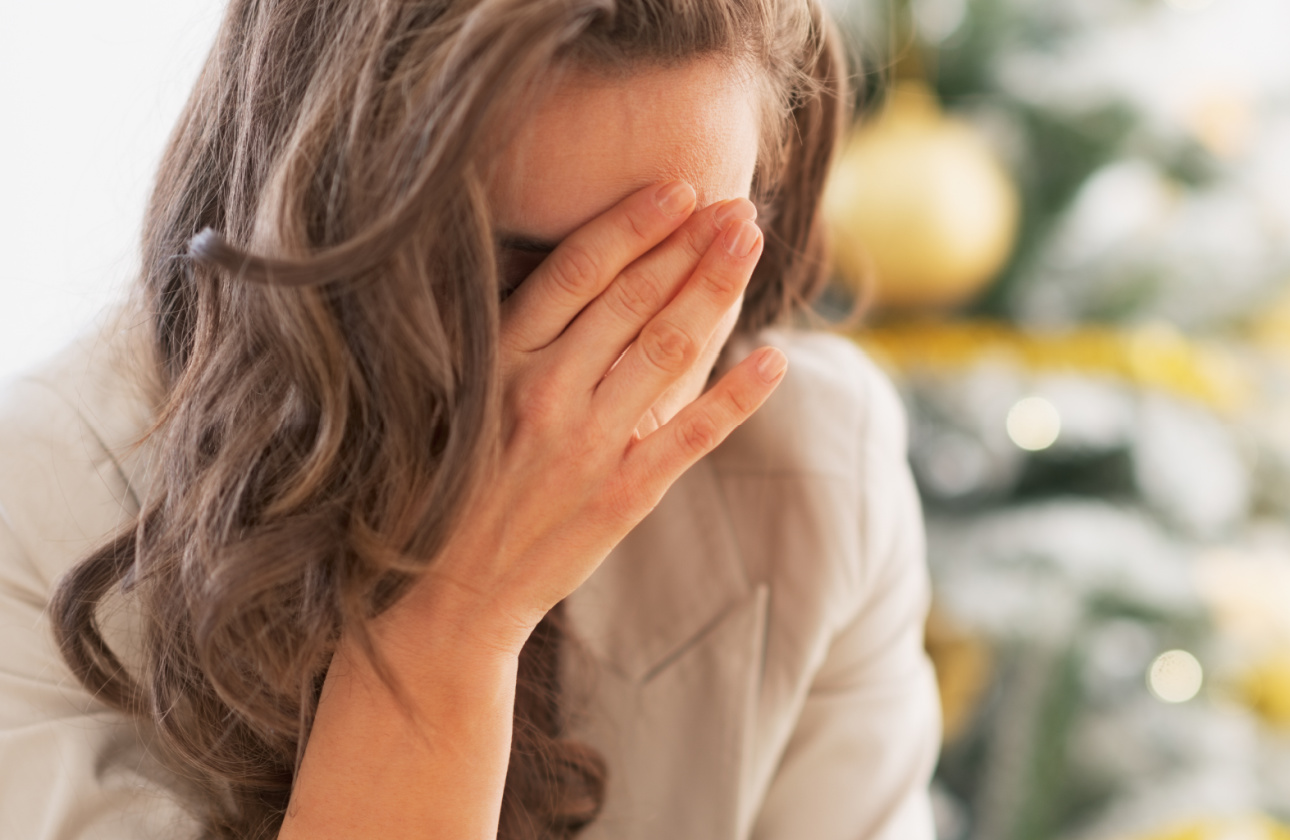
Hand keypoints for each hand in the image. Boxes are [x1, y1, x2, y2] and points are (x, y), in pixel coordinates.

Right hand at [401, 180, 782, 651]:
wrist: (443, 598)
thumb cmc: (452, 488)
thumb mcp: (461, 400)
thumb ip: (517, 344)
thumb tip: (587, 279)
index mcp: (497, 362)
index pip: (577, 271)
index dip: (634, 224)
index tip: (679, 187)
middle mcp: (543, 394)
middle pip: (633, 299)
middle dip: (692, 243)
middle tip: (737, 205)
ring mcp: (587, 445)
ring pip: (667, 349)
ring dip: (716, 290)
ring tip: (752, 244)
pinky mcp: (623, 496)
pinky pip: (692, 433)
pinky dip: (736, 394)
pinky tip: (773, 359)